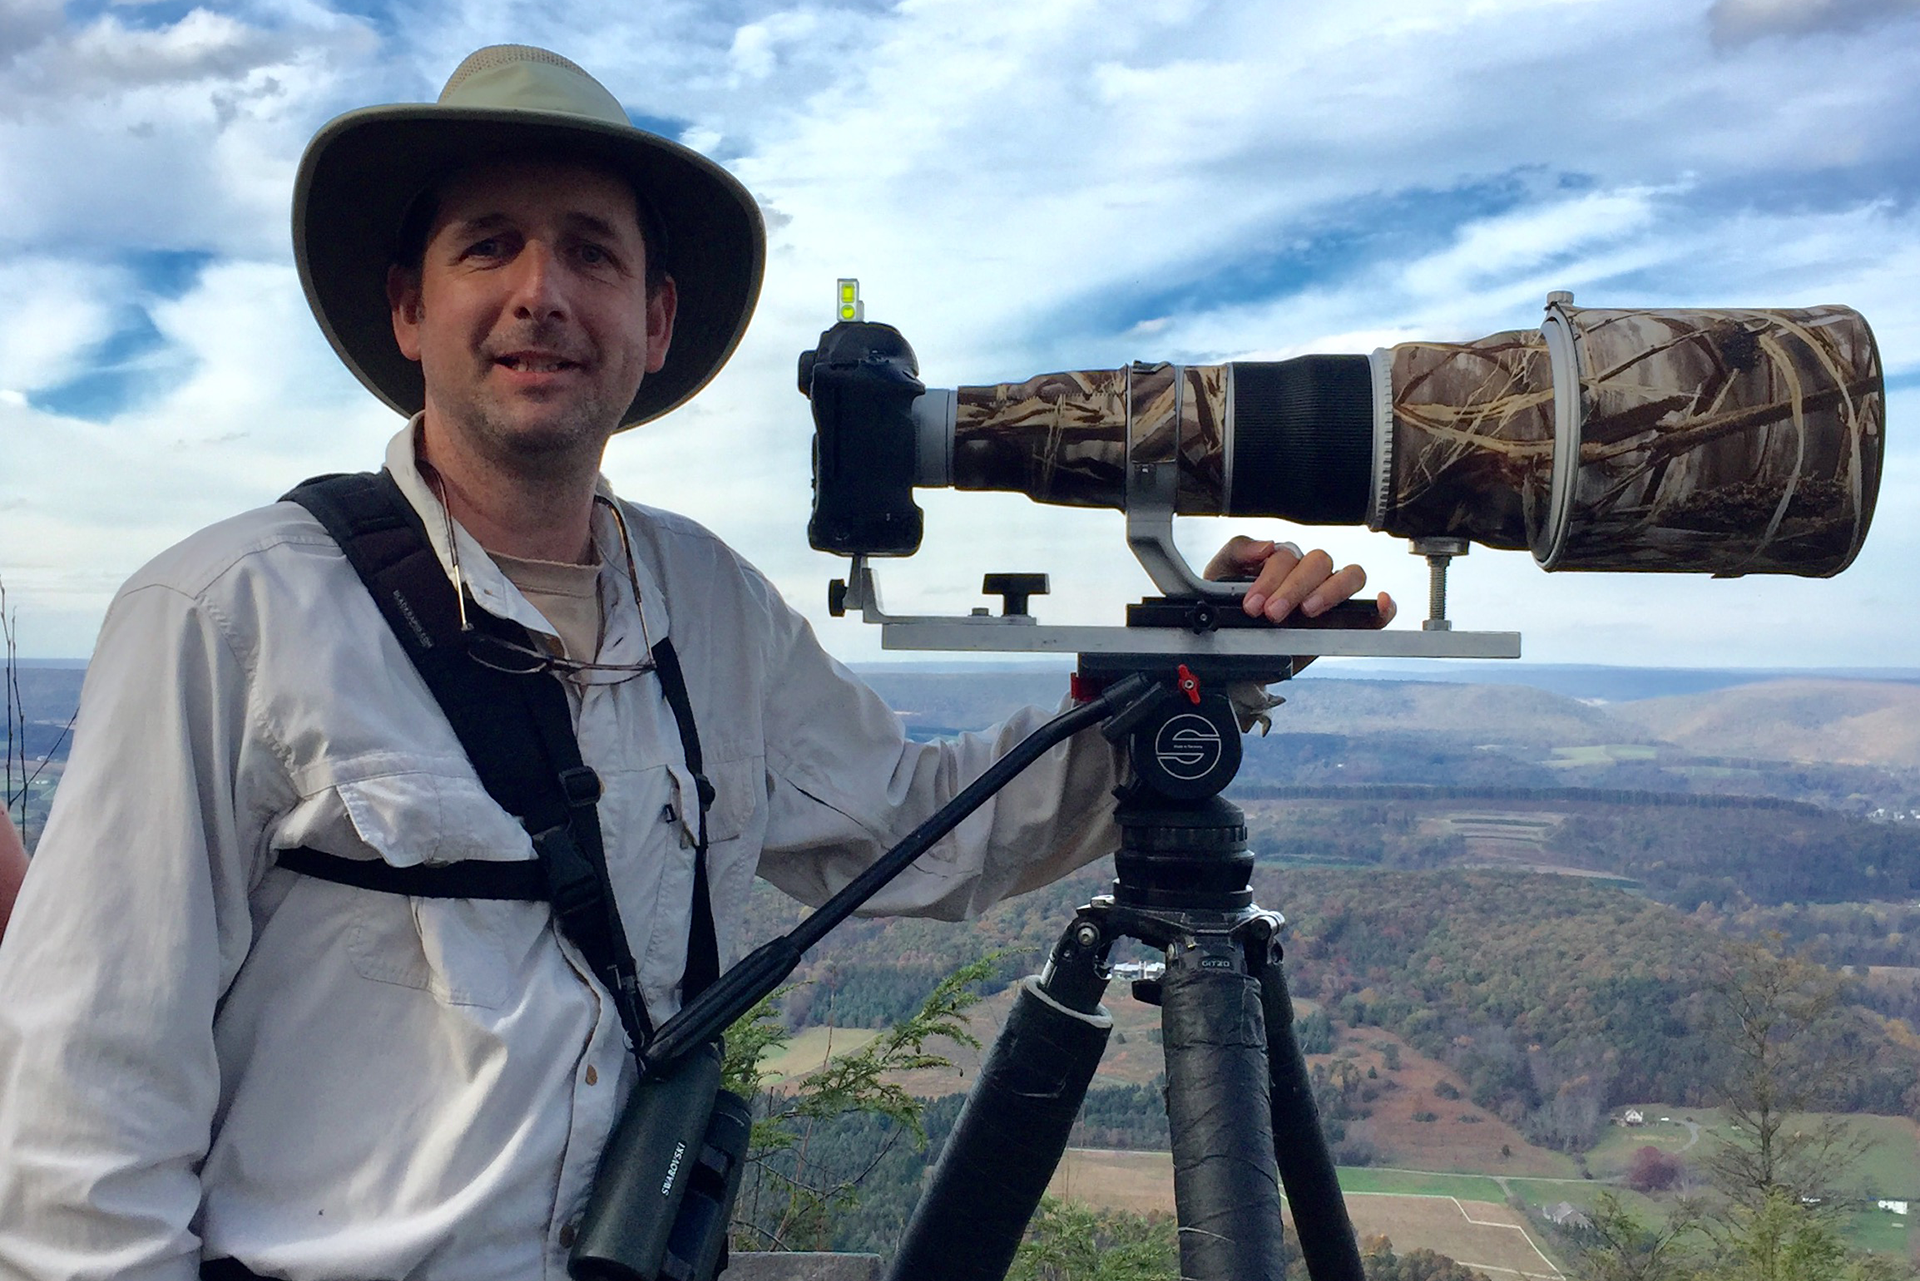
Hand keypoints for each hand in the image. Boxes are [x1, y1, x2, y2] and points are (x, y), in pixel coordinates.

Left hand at [1203, 536, 1396, 627]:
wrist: (1233, 650)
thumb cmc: (1230, 607)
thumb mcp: (1219, 576)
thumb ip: (1237, 552)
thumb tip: (1266, 545)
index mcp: (1282, 560)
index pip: (1287, 557)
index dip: (1271, 579)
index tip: (1253, 605)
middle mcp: (1309, 575)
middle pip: (1319, 562)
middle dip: (1294, 588)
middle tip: (1273, 613)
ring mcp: (1330, 597)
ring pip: (1350, 576)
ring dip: (1331, 591)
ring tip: (1308, 612)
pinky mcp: (1345, 622)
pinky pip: (1374, 609)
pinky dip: (1383, 607)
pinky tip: (1380, 605)